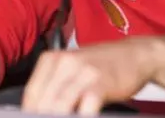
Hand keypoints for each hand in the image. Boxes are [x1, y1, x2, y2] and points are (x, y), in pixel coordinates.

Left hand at [22, 38, 162, 115]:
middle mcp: (65, 63)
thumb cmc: (102, 65)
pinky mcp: (101, 82)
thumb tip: (37, 109)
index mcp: (53, 59)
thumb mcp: (72, 69)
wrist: (135, 54)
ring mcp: (83, 72)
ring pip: (60, 104)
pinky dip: (81, 116)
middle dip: (43, 116)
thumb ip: (55, 86)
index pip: (31, 93)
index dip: (29, 112)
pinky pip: (86, 106)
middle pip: (44, 101)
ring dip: (58, 117)